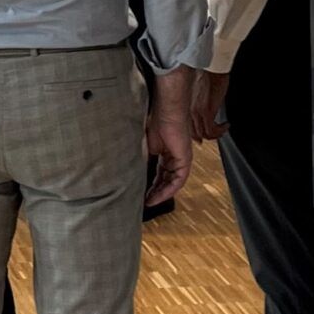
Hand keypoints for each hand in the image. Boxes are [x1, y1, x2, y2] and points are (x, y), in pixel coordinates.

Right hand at [146, 77, 193, 206]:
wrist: (167, 111)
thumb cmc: (156, 121)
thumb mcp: (144, 145)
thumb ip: (140, 158)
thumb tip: (127, 172)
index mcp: (165, 153)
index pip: (159, 174)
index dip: (151, 186)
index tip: (141, 196)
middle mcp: (174, 158)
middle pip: (166, 181)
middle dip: (155, 193)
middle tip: (144, 203)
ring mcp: (181, 159)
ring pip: (172, 183)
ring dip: (161, 194)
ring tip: (149, 202)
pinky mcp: (185, 160)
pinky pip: (178, 180)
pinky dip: (168, 190)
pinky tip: (158, 196)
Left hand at [191, 67, 230, 144]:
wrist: (211, 65)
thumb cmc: (206, 71)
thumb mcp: (199, 87)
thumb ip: (199, 99)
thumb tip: (204, 104)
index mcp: (184, 104)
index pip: (185, 125)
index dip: (193, 132)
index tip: (200, 134)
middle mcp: (187, 110)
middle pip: (192, 132)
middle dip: (203, 136)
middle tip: (212, 135)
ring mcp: (196, 112)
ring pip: (202, 133)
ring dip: (213, 135)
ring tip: (221, 130)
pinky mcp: (206, 112)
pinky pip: (211, 131)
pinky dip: (220, 131)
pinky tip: (225, 126)